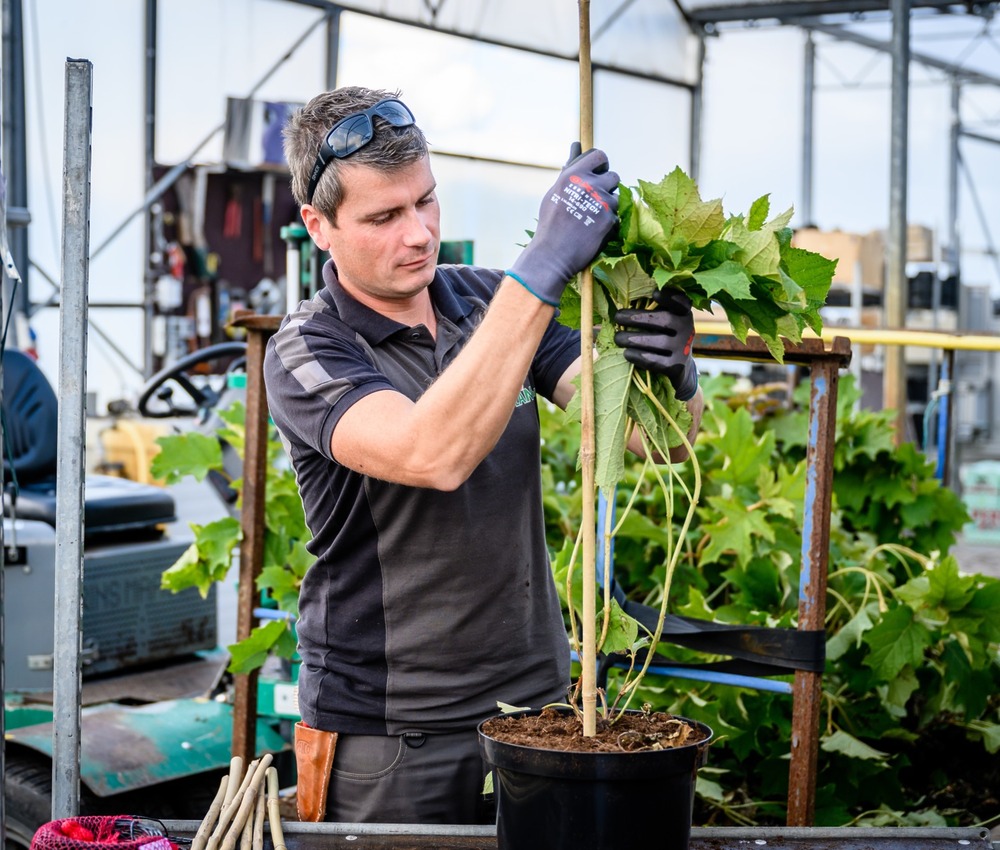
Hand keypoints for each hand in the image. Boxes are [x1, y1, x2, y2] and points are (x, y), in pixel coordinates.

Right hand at [507, 143, 619, 305]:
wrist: (552, 255)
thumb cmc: (550, 224)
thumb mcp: (555, 192)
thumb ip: (570, 170)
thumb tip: (576, 145)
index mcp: (573, 175)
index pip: (599, 156)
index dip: (601, 164)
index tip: (597, 173)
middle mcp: (589, 185)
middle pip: (613, 176)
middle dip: (606, 187)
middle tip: (594, 201)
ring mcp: (602, 203)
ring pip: (616, 197)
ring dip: (608, 206)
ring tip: (590, 219)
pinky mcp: (610, 221)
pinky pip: (616, 217)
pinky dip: (608, 224)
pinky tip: (593, 232)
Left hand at [614, 288, 698, 400]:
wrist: (679, 367)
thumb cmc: (664, 336)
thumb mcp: (663, 321)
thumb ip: (651, 310)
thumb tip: (621, 305)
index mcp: (684, 314)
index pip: (681, 302)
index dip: (670, 297)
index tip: (654, 293)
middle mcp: (687, 329)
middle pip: (665, 320)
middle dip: (638, 318)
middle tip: (618, 317)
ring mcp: (684, 349)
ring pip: (660, 342)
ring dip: (635, 339)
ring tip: (618, 338)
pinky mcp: (676, 367)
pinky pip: (657, 361)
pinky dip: (639, 357)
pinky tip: (627, 353)